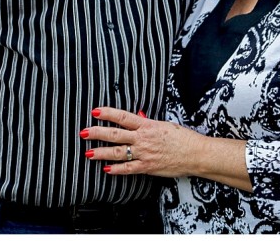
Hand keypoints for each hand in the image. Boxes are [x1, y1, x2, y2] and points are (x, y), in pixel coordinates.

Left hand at [80, 107, 201, 177]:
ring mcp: (144, 153)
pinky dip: (116, 169)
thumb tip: (138, 117)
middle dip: (97, 133)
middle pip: (115, 134)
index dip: (108, 113)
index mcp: (147, 125)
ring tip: (89, 152)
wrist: (196, 154)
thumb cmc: (183, 138)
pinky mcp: (147, 167)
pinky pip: (128, 169)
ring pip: (117, 152)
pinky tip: (106, 169)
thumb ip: (149, 124)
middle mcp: (143, 139)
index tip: (95, 111)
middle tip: (84, 132)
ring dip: (101, 152)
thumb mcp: (164, 125)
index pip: (123, 117)